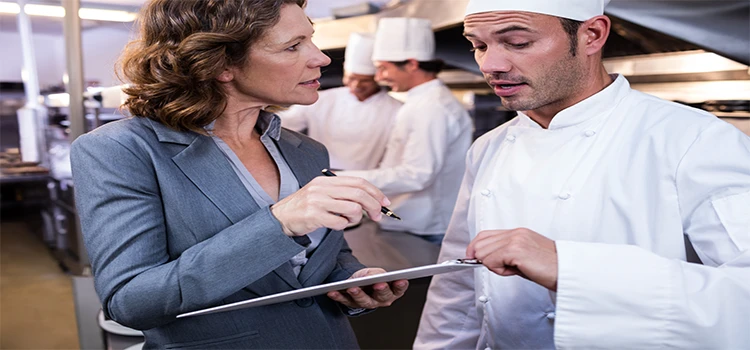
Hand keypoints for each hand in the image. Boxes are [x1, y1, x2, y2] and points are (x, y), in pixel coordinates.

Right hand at [271, 176, 389, 235]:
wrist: (280, 218)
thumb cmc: (304, 208)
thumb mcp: (321, 194)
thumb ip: (342, 194)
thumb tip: (370, 200)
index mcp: (326, 180)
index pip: (358, 182)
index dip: (375, 192)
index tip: (384, 203)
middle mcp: (322, 188)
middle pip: (359, 194)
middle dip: (374, 206)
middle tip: (377, 216)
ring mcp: (317, 201)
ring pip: (353, 209)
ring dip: (357, 219)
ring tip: (349, 221)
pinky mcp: (314, 216)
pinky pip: (340, 223)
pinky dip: (343, 226)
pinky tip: (336, 225)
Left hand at [326, 268, 408, 308]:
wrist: (357, 281)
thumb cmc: (370, 277)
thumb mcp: (376, 272)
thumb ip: (377, 275)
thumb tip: (374, 278)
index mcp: (391, 291)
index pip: (398, 289)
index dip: (400, 285)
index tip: (401, 280)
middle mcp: (380, 300)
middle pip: (382, 297)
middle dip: (380, 290)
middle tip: (379, 284)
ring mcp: (366, 303)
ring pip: (364, 301)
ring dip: (358, 295)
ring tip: (353, 288)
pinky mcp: (352, 304)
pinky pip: (345, 301)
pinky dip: (338, 296)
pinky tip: (332, 291)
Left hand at [466, 228, 557, 290]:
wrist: (568, 272)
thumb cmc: (550, 268)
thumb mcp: (524, 257)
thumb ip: (505, 254)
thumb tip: (484, 259)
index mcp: (517, 233)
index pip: (484, 235)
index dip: (474, 248)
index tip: (471, 259)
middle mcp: (515, 233)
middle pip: (479, 244)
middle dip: (485, 260)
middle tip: (504, 268)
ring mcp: (515, 240)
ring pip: (483, 253)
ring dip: (493, 266)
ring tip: (513, 269)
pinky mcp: (515, 250)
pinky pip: (491, 261)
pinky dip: (498, 270)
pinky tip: (515, 271)